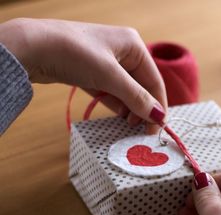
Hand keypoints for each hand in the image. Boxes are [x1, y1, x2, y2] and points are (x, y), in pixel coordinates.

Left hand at [0, 18, 166, 132]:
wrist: (29, 47)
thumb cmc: (73, 53)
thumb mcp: (110, 76)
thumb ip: (136, 97)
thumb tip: (159, 116)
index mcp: (134, 46)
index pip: (154, 80)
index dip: (158, 105)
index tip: (157, 128)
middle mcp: (123, 52)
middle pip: (141, 86)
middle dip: (142, 108)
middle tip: (141, 130)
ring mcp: (106, 62)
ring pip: (126, 90)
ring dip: (129, 109)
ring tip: (129, 126)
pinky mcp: (91, 72)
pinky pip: (110, 91)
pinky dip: (115, 104)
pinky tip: (119, 118)